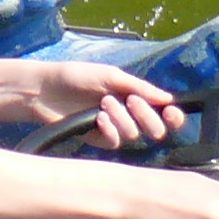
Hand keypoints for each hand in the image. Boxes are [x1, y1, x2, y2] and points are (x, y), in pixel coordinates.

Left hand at [0, 58, 185, 150]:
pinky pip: (116, 142)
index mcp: (135, 97)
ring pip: (134, 135)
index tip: (169, 111)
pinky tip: (97, 118)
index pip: (164, 114)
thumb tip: (168, 98)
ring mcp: (115, 129)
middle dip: (147, 116)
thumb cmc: (77, 76)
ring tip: (103, 103)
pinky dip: (110, 129)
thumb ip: (139, 88)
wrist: (46, 89)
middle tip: (131, 101)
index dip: (172, 117)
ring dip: (122, 118)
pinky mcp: (99, 140)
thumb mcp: (110, 76)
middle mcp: (129, 115)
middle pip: (156, 130)